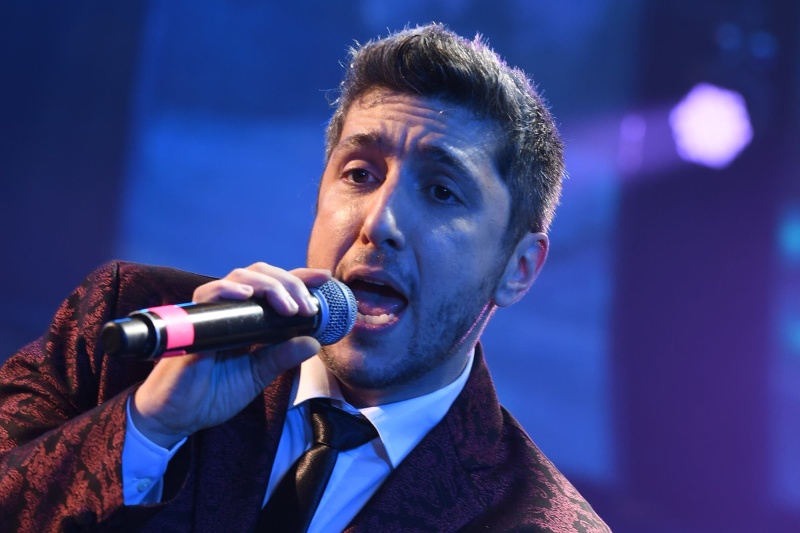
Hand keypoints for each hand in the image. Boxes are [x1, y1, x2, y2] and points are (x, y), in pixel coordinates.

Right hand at [130, 262, 330, 447]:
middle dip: (291, 283)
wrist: (175, 416)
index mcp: (247, 318)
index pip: (276, 288)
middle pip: (263, 274)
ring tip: (289, 307)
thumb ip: (282, 357)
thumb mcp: (256, 375)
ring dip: (270, 286)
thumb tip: (314, 342)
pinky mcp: (192, 320)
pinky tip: (247, 294)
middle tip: (308, 308)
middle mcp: (230, 308)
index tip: (324, 277)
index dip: (300, 278)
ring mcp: (211, 311)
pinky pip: (209, 294)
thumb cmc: (212, 394)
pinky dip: (229, 289)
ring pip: (241, 276)